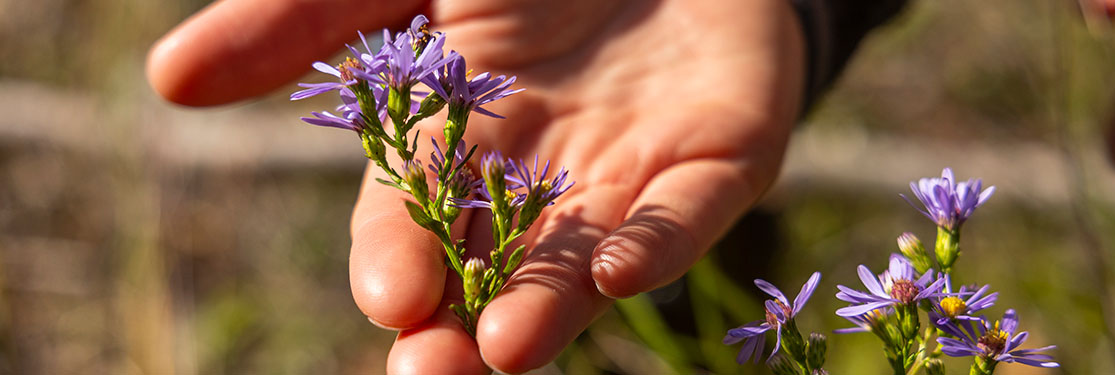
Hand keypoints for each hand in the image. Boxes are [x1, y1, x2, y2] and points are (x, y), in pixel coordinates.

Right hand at [147, 0, 805, 371]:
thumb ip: (300, 21)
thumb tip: (169, 78)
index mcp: (461, 140)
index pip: (415, 216)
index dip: (399, 258)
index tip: (390, 300)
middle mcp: (540, 182)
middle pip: (494, 269)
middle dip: (463, 321)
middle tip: (433, 371)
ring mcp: (629, 179)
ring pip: (581, 264)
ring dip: (546, 308)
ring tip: (508, 351)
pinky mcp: (716, 161)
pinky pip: (686, 217)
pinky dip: (655, 246)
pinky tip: (616, 274)